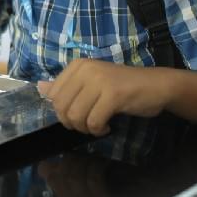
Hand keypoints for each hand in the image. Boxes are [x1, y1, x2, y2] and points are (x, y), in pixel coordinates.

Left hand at [37, 61, 173, 135]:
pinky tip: (107, 126)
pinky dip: (98, 130)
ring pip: (75, 117)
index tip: (80, 114)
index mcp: (77, 65)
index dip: (63, 113)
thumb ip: (66, 86)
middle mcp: (85, 69)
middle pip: (61, 108)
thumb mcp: (90, 83)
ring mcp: (99, 81)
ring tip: (98, 125)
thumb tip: (40, 88)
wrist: (157, 85)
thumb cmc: (123, 86)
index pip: (53, 96)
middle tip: (88, 124)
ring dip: (85, 128)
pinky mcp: (113, 95)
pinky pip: (93, 122)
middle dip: (72, 123)